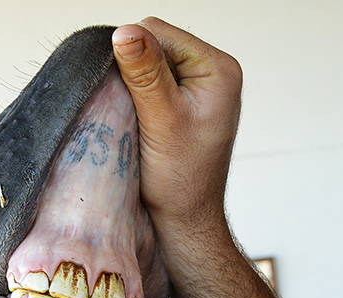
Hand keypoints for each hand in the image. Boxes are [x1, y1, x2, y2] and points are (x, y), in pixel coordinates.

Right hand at [112, 19, 241, 250]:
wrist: (186, 220)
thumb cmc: (180, 180)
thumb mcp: (161, 121)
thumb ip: (144, 74)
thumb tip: (124, 30)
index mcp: (218, 69)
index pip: (159, 33)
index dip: (131, 56)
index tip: (125, 95)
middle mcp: (213, 72)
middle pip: (154, 44)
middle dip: (133, 71)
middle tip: (134, 111)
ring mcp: (198, 87)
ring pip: (148, 63)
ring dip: (132, 86)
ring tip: (137, 119)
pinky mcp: (183, 102)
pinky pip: (150, 83)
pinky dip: (136, 98)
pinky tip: (138, 121)